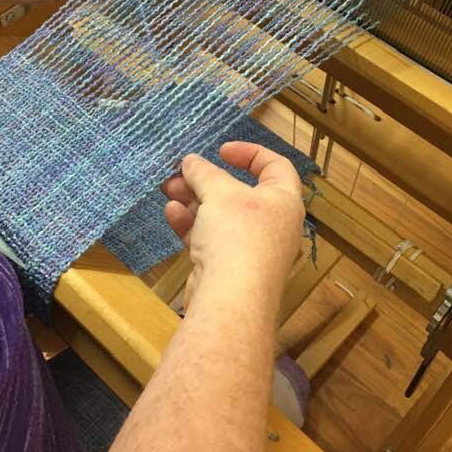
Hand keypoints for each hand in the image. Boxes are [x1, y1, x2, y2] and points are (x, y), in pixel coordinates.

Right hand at [161, 141, 304, 309]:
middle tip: (181, 172)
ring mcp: (249, 248)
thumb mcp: (220, 193)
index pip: (275, 167)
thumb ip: (204, 173)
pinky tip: (172, 213)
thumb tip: (192, 161)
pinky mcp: (228, 267)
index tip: (221, 150)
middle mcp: (271, 225)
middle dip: (207, 180)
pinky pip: (210, 238)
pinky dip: (192, 224)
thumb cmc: (237, 237)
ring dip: (194, 199)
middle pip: (239, 192)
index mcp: (283, 202)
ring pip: (220, 215)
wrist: (230, 300)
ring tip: (169, 188)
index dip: (250, 153)